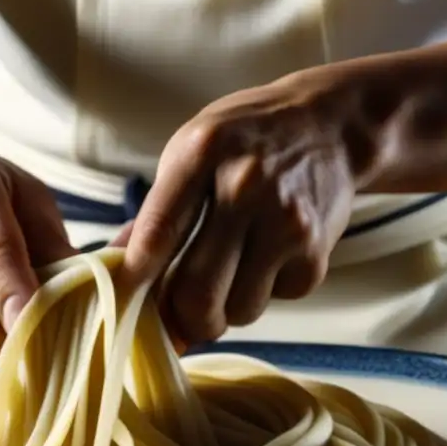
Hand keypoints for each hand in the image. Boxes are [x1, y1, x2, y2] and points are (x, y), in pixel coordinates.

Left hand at [121, 70, 364, 346]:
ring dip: (227, 309)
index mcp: (203, 153)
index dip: (135, 279)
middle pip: (198, 291)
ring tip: (229, 277)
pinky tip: (267, 258)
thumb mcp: (192, 151)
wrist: (331, 127)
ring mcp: (286, 222)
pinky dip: (266, 293)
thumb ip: (156, 211)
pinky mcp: (316, 251)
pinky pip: (277, 300)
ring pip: (239, 310)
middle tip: (180, 315)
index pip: (158, 232)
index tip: (125, 302)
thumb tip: (115, 269)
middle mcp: (246, 187)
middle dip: (183, 319)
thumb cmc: (246, 141)